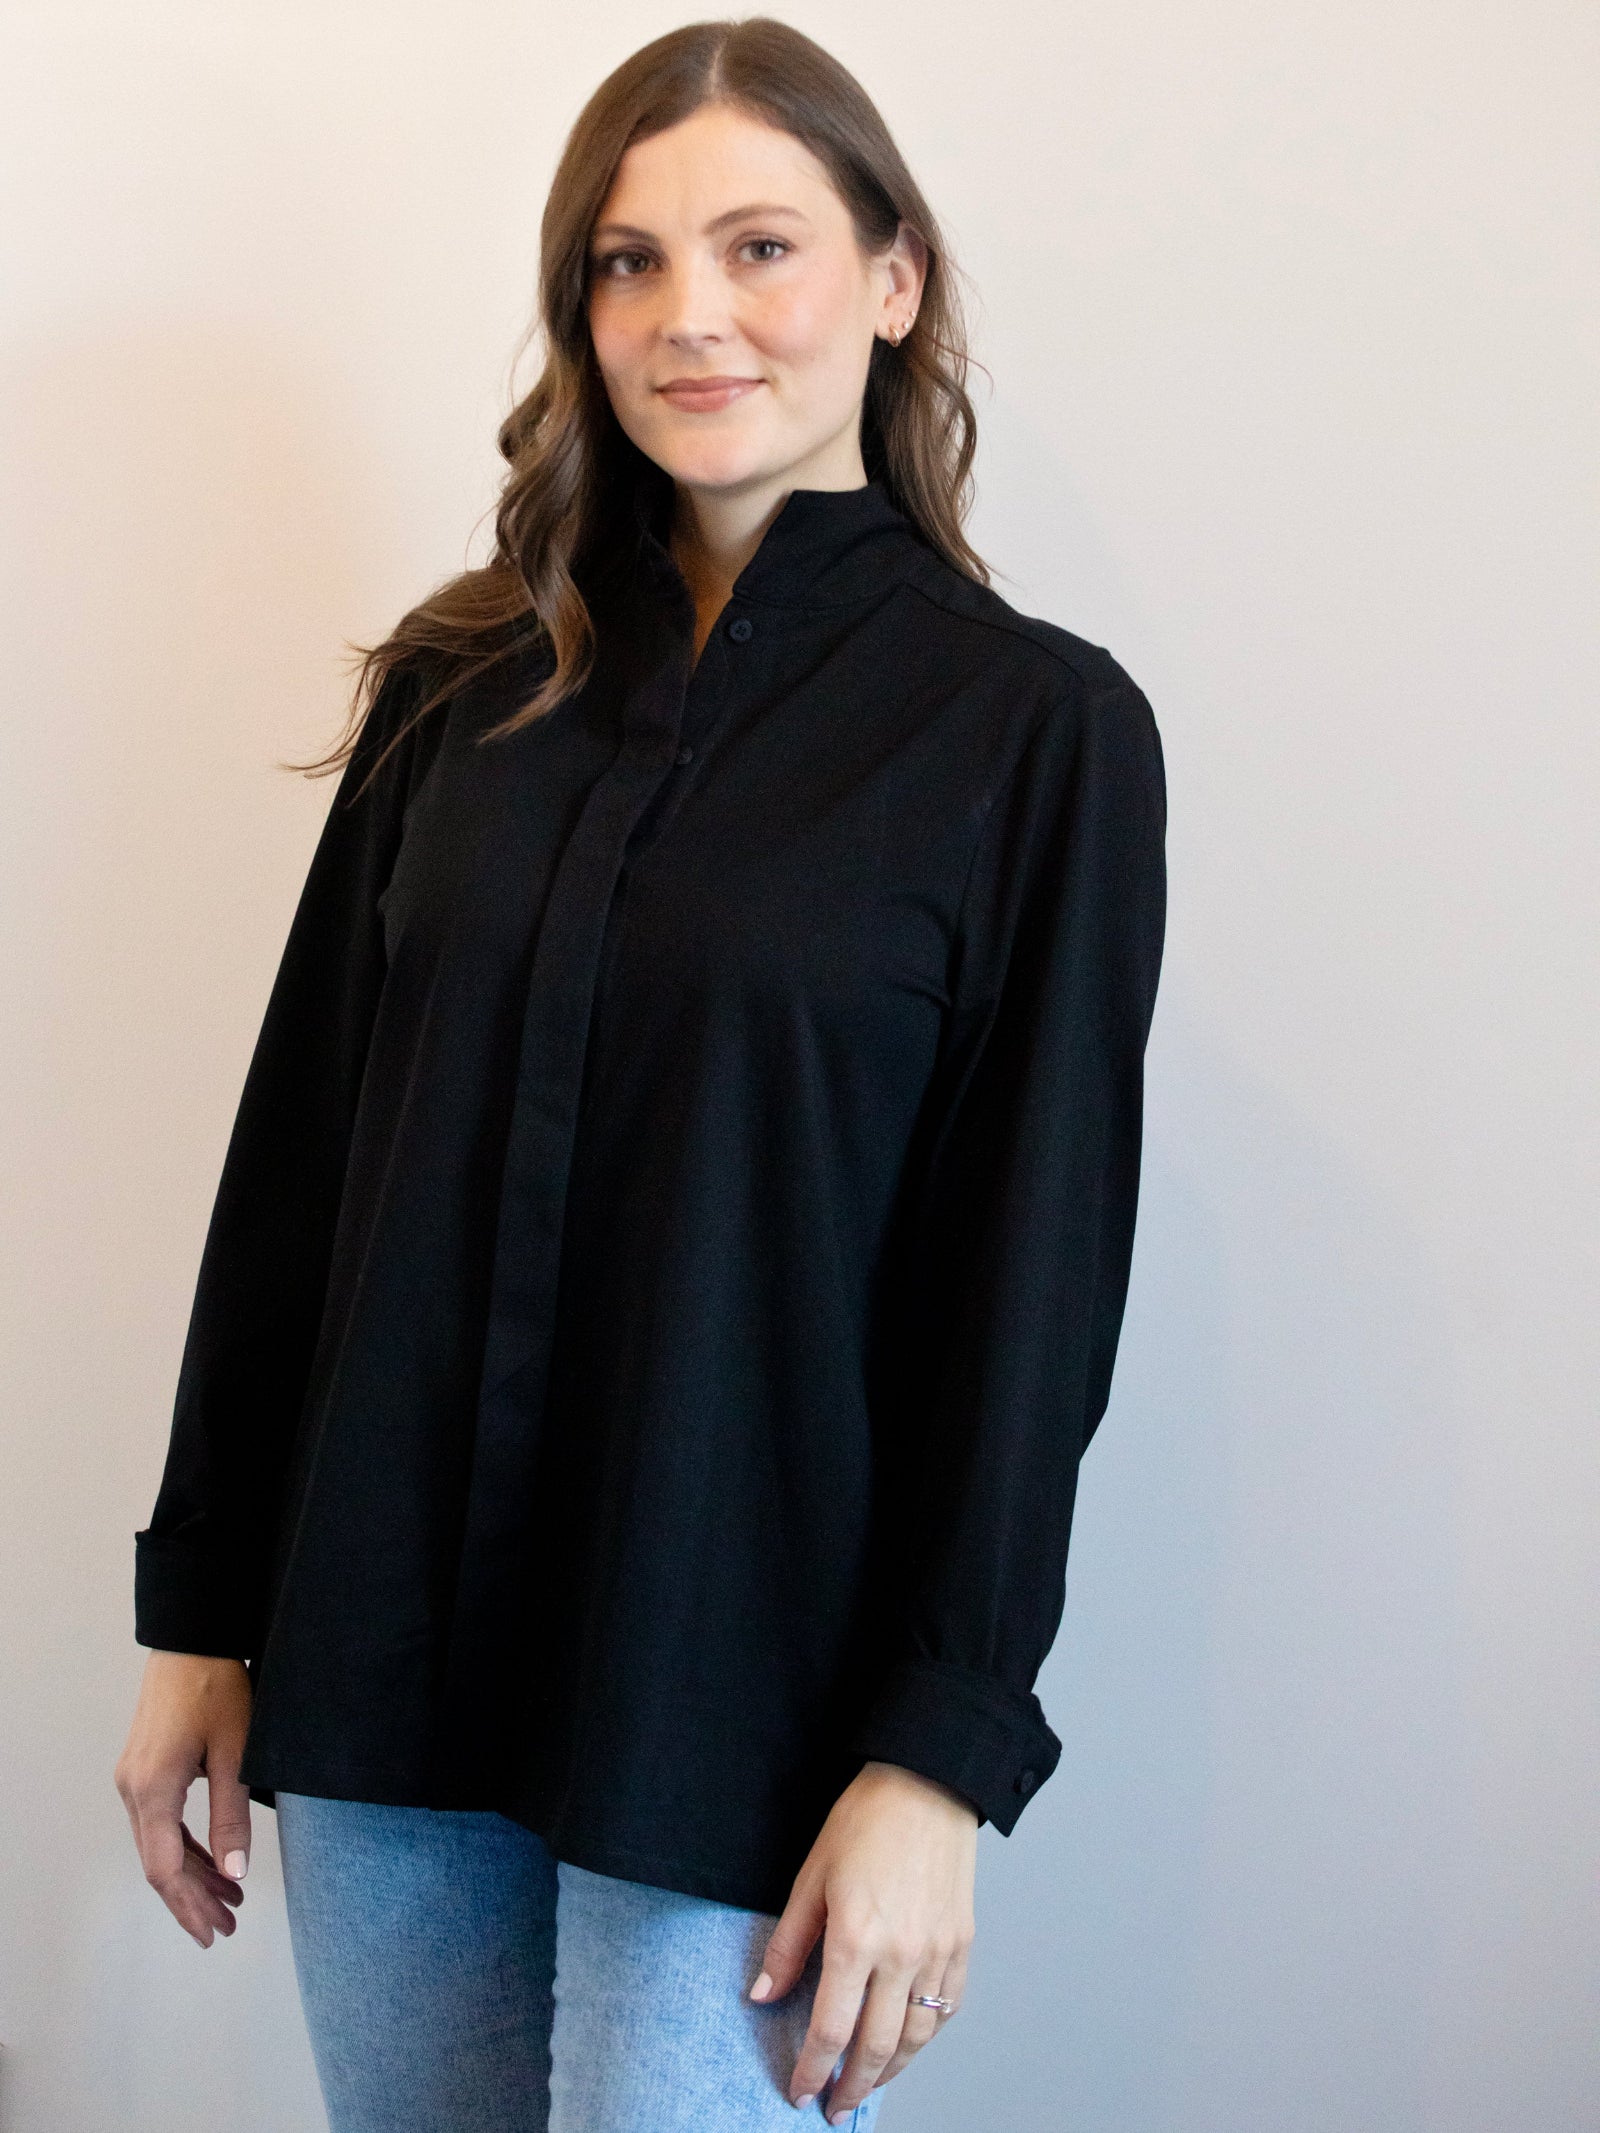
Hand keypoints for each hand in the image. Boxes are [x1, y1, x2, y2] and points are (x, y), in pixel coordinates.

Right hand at [114, 1648, 253, 1946]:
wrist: (193, 1641)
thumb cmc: (217, 1689)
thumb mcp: (236, 1754)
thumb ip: (232, 1815)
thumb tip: (235, 1873)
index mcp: (152, 1790)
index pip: (164, 1868)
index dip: (189, 1906)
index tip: (211, 1933)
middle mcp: (134, 1789)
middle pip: (160, 1862)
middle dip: (193, 1899)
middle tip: (226, 1928)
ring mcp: (135, 1779)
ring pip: (160, 1845)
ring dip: (193, 1875)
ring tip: (229, 1903)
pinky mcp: (145, 1769)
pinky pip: (162, 1822)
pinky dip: (187, 1847)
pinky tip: (214, 1864)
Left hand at [751, 1759, 977, 2121]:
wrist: (927, 1783)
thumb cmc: (865, 1821)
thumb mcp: (810, 1877)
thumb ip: (789, 1945)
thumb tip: (763, 1995)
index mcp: (856, 1940)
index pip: (829, 2030)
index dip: (811, 2070)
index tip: (800, 2092)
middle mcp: (901, 1956)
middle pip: (876, 2048)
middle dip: (852, 2087)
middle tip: (836, 2107)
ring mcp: (936, 1952)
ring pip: (916, 2037)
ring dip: (892, 2071)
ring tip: (870, 2083)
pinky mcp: (961, 1942)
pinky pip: (947, 2006)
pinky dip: (926, 2033)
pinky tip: (909, 2038)